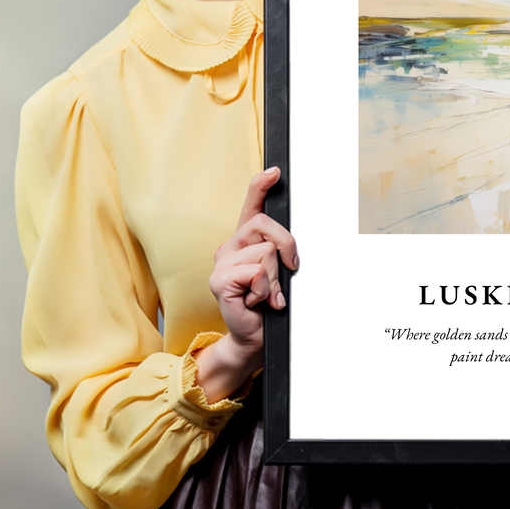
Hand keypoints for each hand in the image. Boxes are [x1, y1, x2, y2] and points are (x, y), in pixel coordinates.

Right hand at [194, 167, 298, 401]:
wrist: (254, 336)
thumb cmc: (268, 303)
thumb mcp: (279, 271)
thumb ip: (280, 251)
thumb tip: (290, 244)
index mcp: (245, 240)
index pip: (251, 205)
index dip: (261, 185)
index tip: (275, 171)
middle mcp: (230, 246)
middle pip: (266, 225)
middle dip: (287, 247)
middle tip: (288, 270)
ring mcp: (221, 263)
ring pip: (266, 252)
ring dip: (275, 278)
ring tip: (266, 294)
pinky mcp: (219, 280)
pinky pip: (256, 272)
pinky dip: (265, 290)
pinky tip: (256, 301)